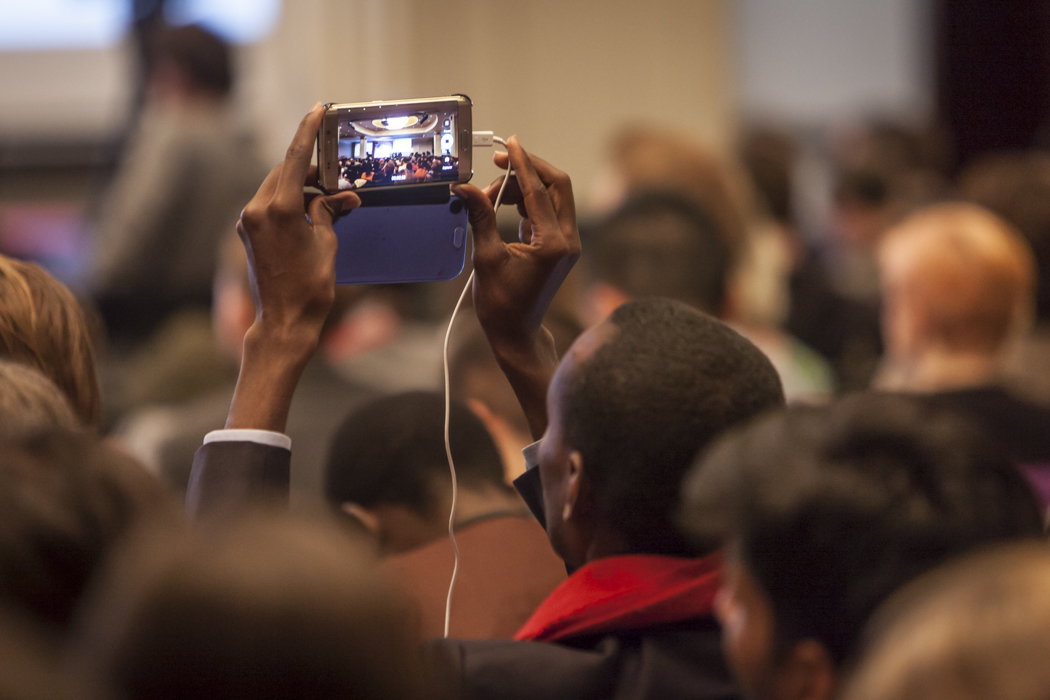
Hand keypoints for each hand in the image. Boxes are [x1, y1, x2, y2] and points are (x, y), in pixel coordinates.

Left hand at [237, 103, 359, 348]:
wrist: (283, 323)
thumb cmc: (309, 289)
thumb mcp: (327, 244)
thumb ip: (329, 213)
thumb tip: (341, 197)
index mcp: (278, 209)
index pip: (293, 158)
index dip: (307, 131)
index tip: (317, 111)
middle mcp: (257, 210)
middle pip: (284, 173)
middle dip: (309, 171)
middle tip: (335, 175)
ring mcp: (248, 222)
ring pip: (276, 189)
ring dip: (300, 189)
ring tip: (327, 202)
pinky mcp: (248, 233)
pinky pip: (269, 206)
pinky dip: (290, 204)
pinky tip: (310, 216)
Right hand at [453, 137, 580, 438]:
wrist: (516, 333)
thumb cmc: (501, 304)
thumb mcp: (487, 258)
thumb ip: (480, 217)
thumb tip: (465, 188)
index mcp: (554, 244)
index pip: (540, 191)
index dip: (523, 164)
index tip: (510, 144)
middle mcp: (568, 240)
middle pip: (558, 186)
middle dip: (530, 169)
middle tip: (500, 162)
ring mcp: (567, 243)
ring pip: (554, 197)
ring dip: (524, 187)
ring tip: (490, 195)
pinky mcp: (560, 247)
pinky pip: (548, 211)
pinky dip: (527, 202)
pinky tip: (502, 203)